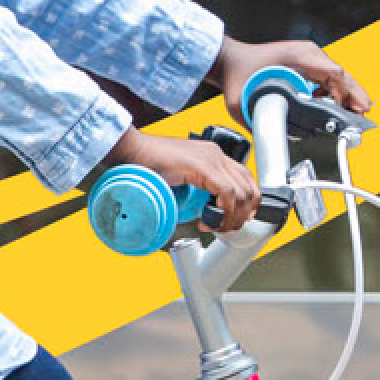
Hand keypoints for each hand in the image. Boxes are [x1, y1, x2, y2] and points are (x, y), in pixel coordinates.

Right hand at [105, 131, 255, 232]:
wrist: (131, 151)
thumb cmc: (148, 164)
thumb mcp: (181, 178)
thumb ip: (196, 188)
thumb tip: (205, 211)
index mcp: (213, 156)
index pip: (245, 180)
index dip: (246, 204)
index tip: (235, 220)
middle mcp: (216, 154)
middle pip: (249, 187)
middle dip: (242, 214)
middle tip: (224, 227)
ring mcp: (211, 158)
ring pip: (241, 192)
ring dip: (232, 216)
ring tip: (216, 226)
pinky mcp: (202, 165)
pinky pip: (226, 192)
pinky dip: (223, 211)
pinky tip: (209, 220)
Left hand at [214, 38, 374, 117]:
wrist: (230, 61)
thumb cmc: (237, 74)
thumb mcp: (242, 101)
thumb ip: (256, 122)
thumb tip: (276, 140)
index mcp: (298, 57)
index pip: (332, 72)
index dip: (346, 92)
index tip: (354, 109)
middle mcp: (307, 53)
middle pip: (341, 74)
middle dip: (355, 94)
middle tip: (364, 115)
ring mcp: (308, 57)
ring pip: (338, 75)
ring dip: (349, 93)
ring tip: (356, 114)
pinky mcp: (307, 63)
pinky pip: (329, 76)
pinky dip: (338, 91)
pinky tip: (338, 106)